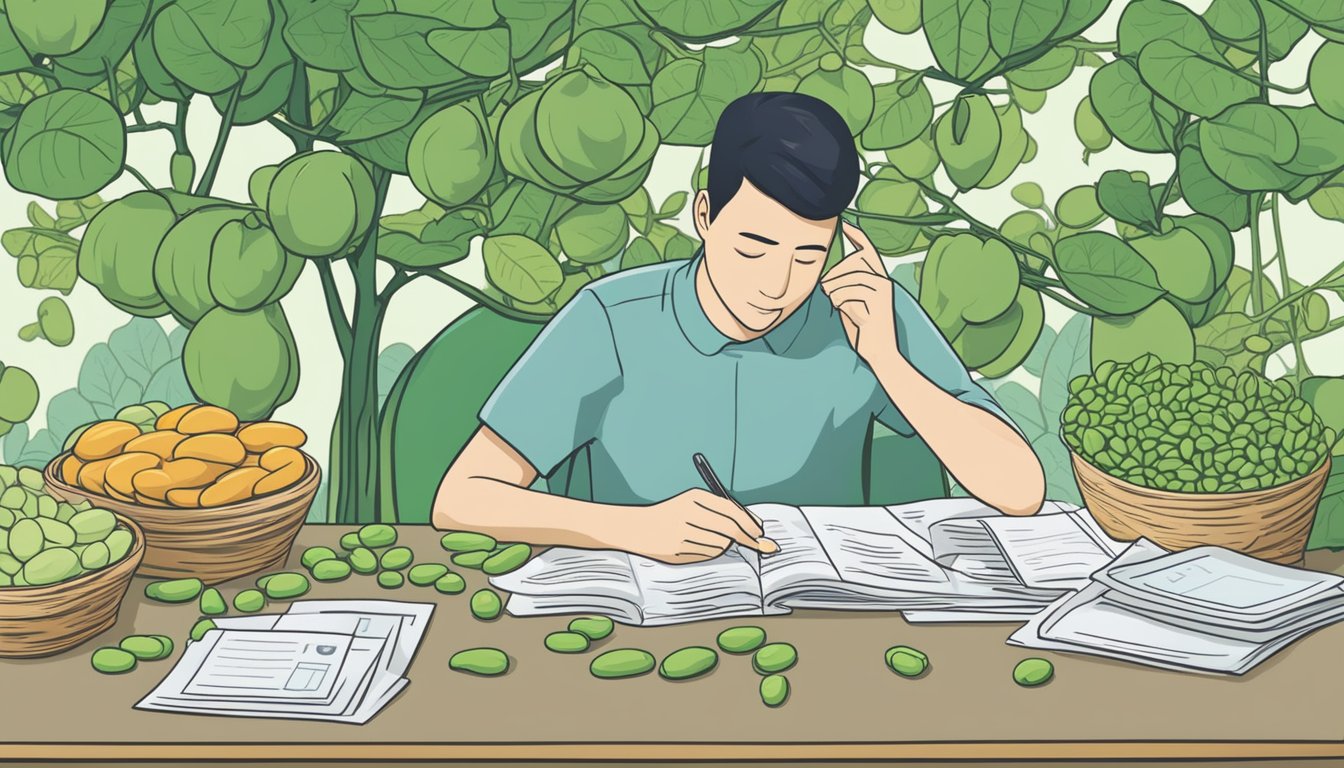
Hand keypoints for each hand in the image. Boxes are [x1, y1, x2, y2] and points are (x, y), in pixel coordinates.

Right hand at [612, 489, 778, 564]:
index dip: (749, 523)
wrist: (638, 527)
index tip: (759, 532)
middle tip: (757, 542)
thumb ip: (723, 510)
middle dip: (746, 538)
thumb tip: (754, 526)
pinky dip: (709, 553)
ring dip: (724, 545)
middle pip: (729, 530)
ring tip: (709, 538)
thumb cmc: (673, 514)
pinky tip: (697, 546)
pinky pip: (706, 556)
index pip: (731, 511)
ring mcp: (680, 534)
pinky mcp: (676, 552)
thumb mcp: (694, 502)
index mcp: (693, 497)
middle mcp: (687, 514)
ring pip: (720, 545)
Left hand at [820, 221, 897, 364]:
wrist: (880, 354)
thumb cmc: (864, 332)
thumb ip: (844, 291)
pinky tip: (839, 307)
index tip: (846, 224)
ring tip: (830, 298)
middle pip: (856, 262)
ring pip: (852, 277)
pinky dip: (842, 298)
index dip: (858, 236)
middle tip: (825, 288)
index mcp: (878, 281)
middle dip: (836, 273)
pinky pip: (853, 291)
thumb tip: (827, 281)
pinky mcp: (880, 301)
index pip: (869, 252)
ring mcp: (884, 291)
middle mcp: (884, 282)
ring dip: (836, 288)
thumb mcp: (849, 307)